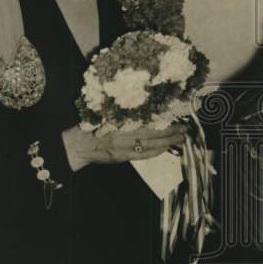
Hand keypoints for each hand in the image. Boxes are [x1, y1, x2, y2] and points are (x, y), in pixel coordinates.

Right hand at [62, 123, 185, 172]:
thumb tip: (146, 106)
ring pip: (151, 145)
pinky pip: (143, 155)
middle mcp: (122, 133)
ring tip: (180, 138)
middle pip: (152, 132)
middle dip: (170, 131)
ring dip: (167, 142)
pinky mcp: (122, 157)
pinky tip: (166, 149)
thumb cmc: (91, 125)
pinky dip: (156, 152)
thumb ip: (125, 112)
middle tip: (184, 128)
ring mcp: (122, 147)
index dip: (162, 118)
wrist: (77, 144)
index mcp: (119, 119)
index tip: (175, 114)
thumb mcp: (106, 112)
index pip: (146, 119)